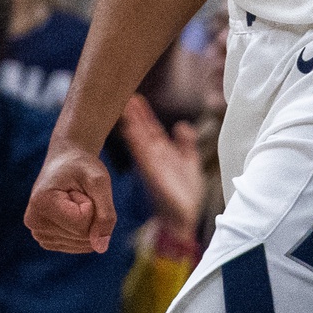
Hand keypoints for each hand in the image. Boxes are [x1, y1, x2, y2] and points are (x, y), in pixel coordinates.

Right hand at [26, 137, 117, 253]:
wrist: (65, 163)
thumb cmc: (82, 167)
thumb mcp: (100, 181)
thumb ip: (106, 214)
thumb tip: (101, 248)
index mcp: (41, 203)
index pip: (82, 224)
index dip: (91, 205)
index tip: (78, 188)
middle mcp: (34, 223)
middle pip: (83, 236)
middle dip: (91, 214)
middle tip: (77, 193)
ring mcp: (39, 234)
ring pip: (83, 243)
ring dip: (88, 222)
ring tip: (74, 202)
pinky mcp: (47, 240)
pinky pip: (79, 246)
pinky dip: (85, 231)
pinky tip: (72, 213)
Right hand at [119, 94, 202, 242]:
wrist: (184, 218)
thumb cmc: (185, 194)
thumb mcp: (189, 163)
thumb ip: (186, 144)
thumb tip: (182, 125)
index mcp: (162, 153)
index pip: (150, 128)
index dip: (143, 113)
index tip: (135, 97)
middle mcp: (154, 157)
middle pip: (142, 130)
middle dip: (134, 113)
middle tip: (123, 95)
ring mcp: (152, 165)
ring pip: (140, 139)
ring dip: (132, 123)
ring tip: (124, 106)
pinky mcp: (153, 175)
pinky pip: (143, 155)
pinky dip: (136, 142)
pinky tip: (130, 130)